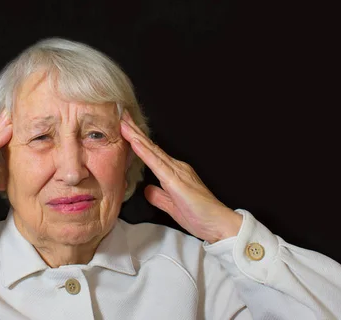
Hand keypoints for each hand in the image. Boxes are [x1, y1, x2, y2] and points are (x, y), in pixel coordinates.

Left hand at [120, 111, 241, 242]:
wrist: (219, 224)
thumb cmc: (199, 216)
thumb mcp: (171, 206)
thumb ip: (159, 196)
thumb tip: (147, 189)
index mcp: (174, 173)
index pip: (152, 154)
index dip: (138, 141)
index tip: (125, 128)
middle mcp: (176, 167)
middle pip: (150, 147)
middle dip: (134, 132)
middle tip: (121, 116)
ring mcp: (177, 171)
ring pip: (152, 151)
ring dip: (136, 137)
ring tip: (124, 123)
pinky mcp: (176, 180)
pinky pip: (156, 163)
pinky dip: (144, 152)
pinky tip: (135, 143)